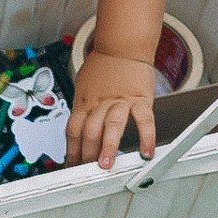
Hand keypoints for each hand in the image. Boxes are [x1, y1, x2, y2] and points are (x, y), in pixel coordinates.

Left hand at [70, 51, 155, 167]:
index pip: (73, 131)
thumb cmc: (103, 66)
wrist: (123, 45)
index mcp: (83, 102)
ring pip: (111, 126)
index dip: (71, 151)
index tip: (72, 168)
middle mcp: (100, 103)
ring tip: (106, 166)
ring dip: (108, 147)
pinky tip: (146, 152)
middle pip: (89, 132)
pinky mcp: (140, 98)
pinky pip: (144, 120)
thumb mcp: (83, 87)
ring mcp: (120, 101)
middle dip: (86, 155)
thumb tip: (77, 133)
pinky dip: (146, 137)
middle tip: (87, 172)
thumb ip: (82, 109)